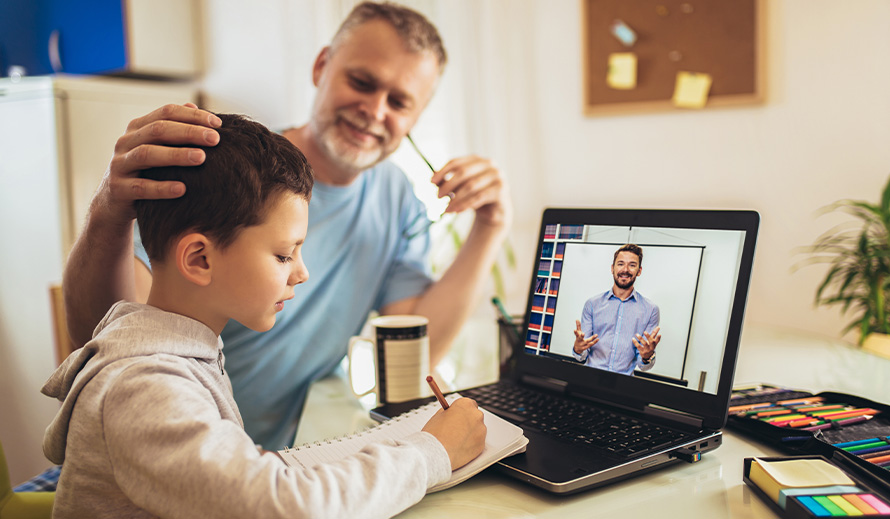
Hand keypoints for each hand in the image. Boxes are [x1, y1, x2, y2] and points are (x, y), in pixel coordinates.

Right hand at [94, 103, 221, 222]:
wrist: (113, 202)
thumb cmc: (143, 172)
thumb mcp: (156, 148)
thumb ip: (172, 129)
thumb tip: (193, 105)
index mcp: (137, 128)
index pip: (166, 112)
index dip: (193, 116)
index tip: (218, 124)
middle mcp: (125, 142)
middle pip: (158, 130)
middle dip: (189, 132)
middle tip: (215, 138)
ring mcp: (119, 165)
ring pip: (147, 154)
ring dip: (176, 155)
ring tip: (201, 158)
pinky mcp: (118, 189)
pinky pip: (140, 187)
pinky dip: (161, 187)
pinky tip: (182, 189)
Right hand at [422, 397, 485, 469]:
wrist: (436, 453)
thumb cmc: (435, 434)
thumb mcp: (438, 416)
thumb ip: (449, 412)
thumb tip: (452, 413)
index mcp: (465, 404)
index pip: (469, 403)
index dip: (462, 411)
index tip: (458, 415)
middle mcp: (476, 415)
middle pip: (474, 416)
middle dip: (467, 421)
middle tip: (456, 429)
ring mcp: (481, 430)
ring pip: (477, 429)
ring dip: (469, 433)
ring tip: (456, 440)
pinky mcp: (482, 444)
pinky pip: (477, 442)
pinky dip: (471, 444)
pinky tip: (459, 447)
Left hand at [431, 156, 511, 228]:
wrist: (494, 212)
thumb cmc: (475, 196)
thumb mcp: (459, 188)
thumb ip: (447, 182)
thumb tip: (432, 177)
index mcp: (477, 160)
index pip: (456, 163)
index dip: (442, 172)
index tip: (431, 182)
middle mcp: (489, 164)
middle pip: (463, 172)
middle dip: (448, 185)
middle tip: (437, 196)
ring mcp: (497, 176)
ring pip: (471, 186)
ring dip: (456, 198)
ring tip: (446, 209)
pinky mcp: (501, 189)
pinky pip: (479, 197)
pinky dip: (466, 204)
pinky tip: (456, 211)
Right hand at [573, 320, 598, 353]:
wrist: (577, 348)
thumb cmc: (578, 338)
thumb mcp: (578, 332)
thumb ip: (578, 326)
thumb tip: (577, 319)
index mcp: (577, 337)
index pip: (576, 334)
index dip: (575, 332)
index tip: (574, 330)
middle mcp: (580, 341)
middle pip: (580, 338)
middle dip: (581, 336)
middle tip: (583, 334)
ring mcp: (583, 344)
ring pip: (588, 341)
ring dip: (592, 338)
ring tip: (596, 335)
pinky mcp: (586, 347)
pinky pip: (591, 344)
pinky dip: (594, 342)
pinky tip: (597, 339)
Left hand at [633, 327, 661, 360]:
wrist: (647, 356)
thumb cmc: (650, 345)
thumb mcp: (652, 340)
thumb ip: (654, 333)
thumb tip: (658, 327)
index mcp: (654, 343)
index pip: (657, 340)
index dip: (658, 338)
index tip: (660, 334)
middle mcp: (651, 347)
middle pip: (651, 341)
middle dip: (648, 336)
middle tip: (644, 332)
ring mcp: (647, 349)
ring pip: (644, 343)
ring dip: (640, 338)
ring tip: (637, 334)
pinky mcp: (642, 351)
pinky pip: (638, 346)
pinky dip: (635, 342)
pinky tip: (633, 338)